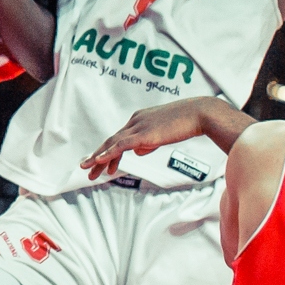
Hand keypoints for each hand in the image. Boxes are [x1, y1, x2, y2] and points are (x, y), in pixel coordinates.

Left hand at [81, 100, 215, 180]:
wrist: (200, 114)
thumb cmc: (187, 123)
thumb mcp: (164, 133)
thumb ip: (149, 142)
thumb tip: (137, 152)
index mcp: (139, 119)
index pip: (119, 138)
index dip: (109, 152)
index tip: (104, 165)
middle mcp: (135, 121)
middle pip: (111, 141)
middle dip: (97, 156)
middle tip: (85, 169)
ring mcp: (138, 126)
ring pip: (112, 143)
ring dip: (98, 158)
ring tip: (87, 170)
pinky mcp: (143, 133)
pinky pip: (121, 145)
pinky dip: (108, 153)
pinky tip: (99, 161)